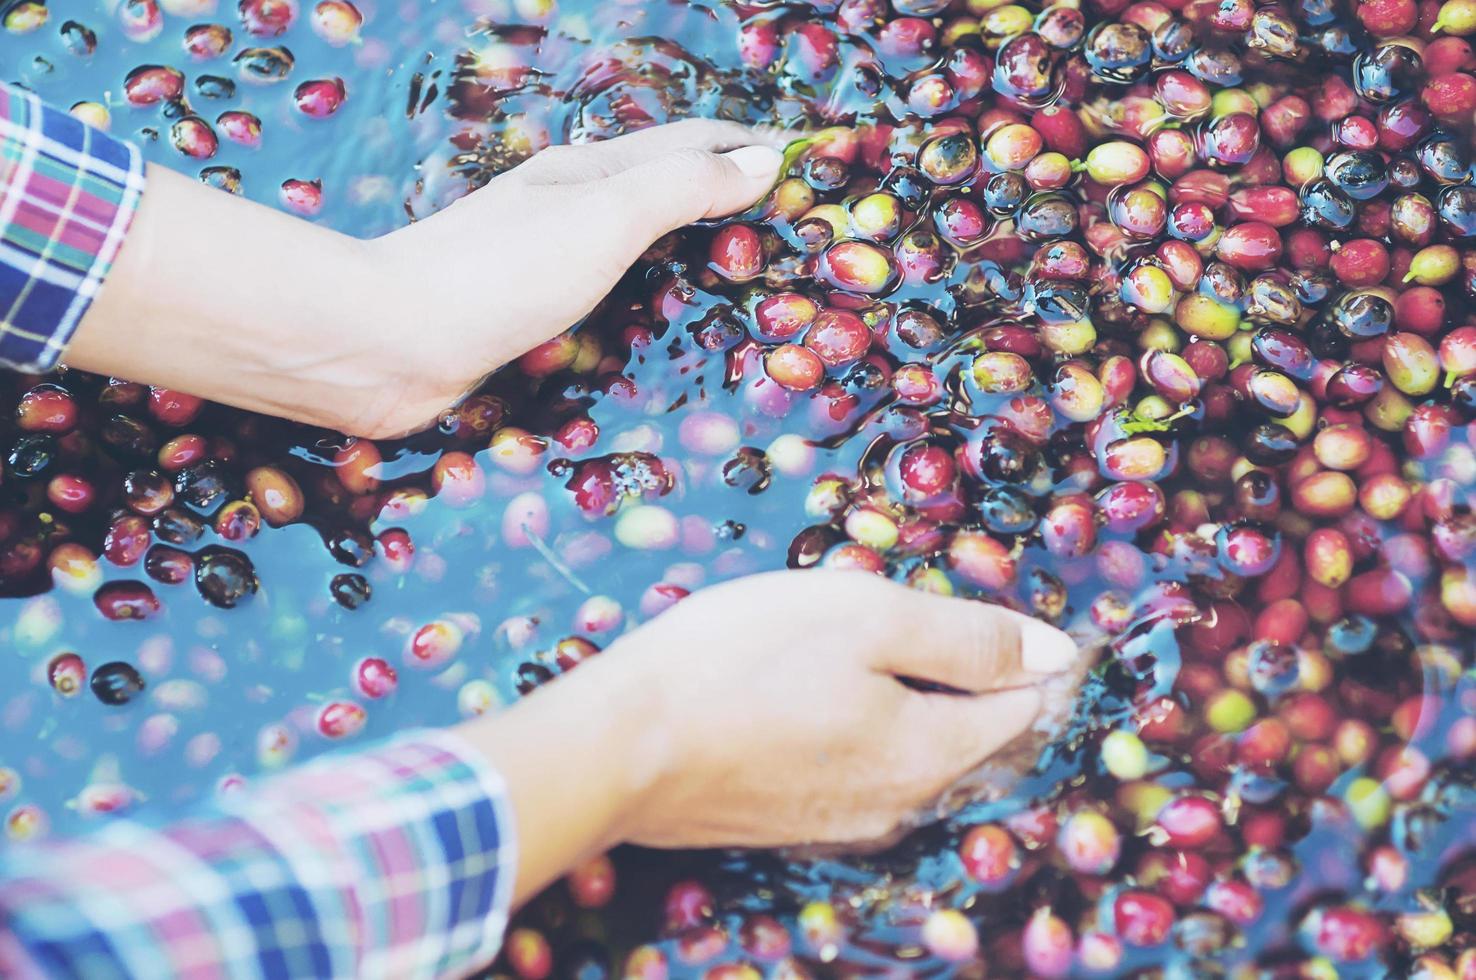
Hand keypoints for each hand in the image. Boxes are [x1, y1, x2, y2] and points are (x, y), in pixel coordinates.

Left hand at [66, 119, 782, 436]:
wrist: (386, 343)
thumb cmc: (499, 274)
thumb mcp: (605, 217)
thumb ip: (682, 188)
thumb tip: (762, 159)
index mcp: (590, 170)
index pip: (691, 144)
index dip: (750, 147)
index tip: (809, 161)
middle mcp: (568, 204)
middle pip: (665, 186)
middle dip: (727, 192)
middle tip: (791, 223)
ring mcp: (545, 258)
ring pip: (636, 239)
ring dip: (690, 243)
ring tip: (742, 268)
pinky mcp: (526, 310)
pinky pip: (610, 290)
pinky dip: (651, 292)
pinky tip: (658, 318)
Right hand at [470, 570, 1085, 904]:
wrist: (621, 745)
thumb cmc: (745, 660)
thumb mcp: (866, 619)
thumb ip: (969, 639)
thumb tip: (1060, 655)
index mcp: (933, 754)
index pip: (1025, 708)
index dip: (1038, 658)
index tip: (1029, 619)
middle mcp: (901, 805)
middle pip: (974, 742)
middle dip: (985, 688)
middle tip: (969, 629)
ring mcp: (842, 824)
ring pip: (916, 760)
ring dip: (925, 712)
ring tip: (901, 656)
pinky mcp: (791, 823)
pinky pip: (864, 777)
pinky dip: (874, 736)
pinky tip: (839, 701)